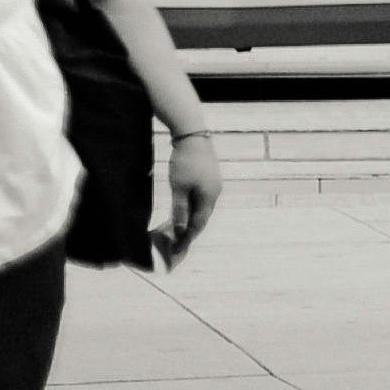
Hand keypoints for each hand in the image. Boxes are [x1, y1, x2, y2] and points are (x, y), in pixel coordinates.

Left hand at [156, 126, 224, 262]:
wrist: (193, 137)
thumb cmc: (185, 162)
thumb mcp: (179, 188)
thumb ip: (180, 210)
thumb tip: (180, 229)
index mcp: (209, 197)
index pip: (198, 224)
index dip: (186, 239)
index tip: (175, 252)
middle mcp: (214, 194)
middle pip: (201, 219)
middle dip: (188, 233)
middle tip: (175, 246)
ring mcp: (213, 186)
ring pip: (200, 210)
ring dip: (189, 222)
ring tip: (175, 233)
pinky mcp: (208, 180)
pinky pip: (200, 202)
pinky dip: (191, 211)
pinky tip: (182, 214)